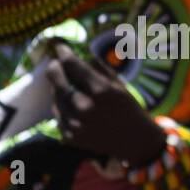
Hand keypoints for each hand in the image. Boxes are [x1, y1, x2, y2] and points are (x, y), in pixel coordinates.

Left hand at [45, 41, 164, 163]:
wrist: (134, 142)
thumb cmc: (128, 108)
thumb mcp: (118, 84)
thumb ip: (97, 67)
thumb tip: (78, 53)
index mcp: (101, 91)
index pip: (71, 64)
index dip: (63, 52)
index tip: (59, 47)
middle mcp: (85, 107)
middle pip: (56, 79)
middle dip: (55, 67)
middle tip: (56, 63)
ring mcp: (75, 124)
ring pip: (55, 96)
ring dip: (58, 87)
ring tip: (67, 84)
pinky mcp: (69, 137)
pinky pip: (57, 113)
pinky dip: (61, 105)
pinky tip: (70, 102)